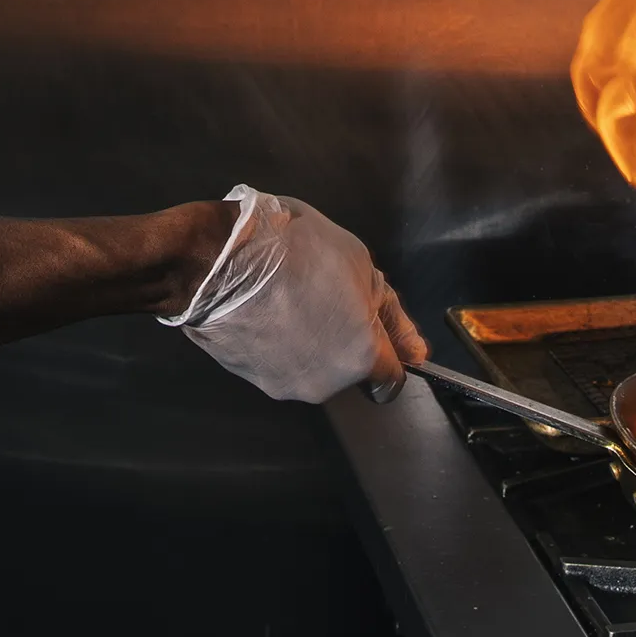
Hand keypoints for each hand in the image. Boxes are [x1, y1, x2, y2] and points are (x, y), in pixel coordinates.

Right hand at [162, 186, 427, 403]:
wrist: (218, 260)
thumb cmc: (296, 251)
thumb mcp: (359, 264)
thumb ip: (391, 314)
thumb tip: (418, 353)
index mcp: (359, 356)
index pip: (392, 377)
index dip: (388, 350)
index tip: (374, 327)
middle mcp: (324, 383)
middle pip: (348, 370)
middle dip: (344, 339)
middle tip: (324, 295)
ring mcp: (283, 385)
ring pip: (312, 367)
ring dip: (309, 341)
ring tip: (288, 298)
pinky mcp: (250, 379)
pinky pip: (277, 363)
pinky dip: (278, 343)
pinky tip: (265, 310)